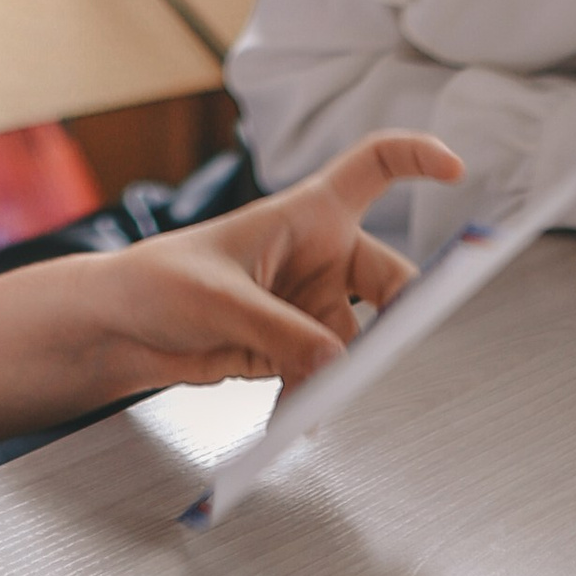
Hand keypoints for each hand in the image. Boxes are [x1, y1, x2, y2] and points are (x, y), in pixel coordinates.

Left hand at [94, 130, 466, 401]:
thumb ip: (280, 331)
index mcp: (304, 213)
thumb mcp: (218, 297)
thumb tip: (335, 364)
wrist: (119, 330)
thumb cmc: (158, 281)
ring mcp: (308, 306)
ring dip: (342, 372)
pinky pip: (324, 377)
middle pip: (389, 278)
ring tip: (316, 397)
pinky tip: (292, 416)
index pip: (374, 166)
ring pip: (357, 341)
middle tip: (397, 340)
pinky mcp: (292, 350)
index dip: (418, 158)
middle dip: (399, 312)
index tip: (456, 169)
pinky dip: (313, 398)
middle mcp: (318, 257)